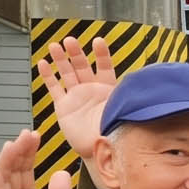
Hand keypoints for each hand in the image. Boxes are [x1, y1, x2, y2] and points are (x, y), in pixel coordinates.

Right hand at [36, 36, 119, 158]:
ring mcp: (77, 97)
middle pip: (82, 66)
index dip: (101, 54)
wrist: (103, 148)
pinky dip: (48, 76)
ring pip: (67, 73)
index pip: (105, 66)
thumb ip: (128, 94)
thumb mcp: (125, 108)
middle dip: (75, 53)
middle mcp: (92, 90)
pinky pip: (54, 89)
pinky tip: (43, 63)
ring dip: (60, 59)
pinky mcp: (64, 107)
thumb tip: (146, 81)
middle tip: (69, 40)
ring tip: (54, 45)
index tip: (98, 41)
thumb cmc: (117, 130)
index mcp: (109, 89)